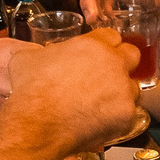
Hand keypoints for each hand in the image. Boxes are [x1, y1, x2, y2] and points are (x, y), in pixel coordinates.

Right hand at [0, 30, 140, 151]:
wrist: (37, 123)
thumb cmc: (31, 91)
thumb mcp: (27, 58)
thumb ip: (45, 52)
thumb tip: (42, 56)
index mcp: (93, 45)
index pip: (112, 36)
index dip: (105, 46)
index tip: (100, 55)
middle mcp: (113, 63)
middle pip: (132, 55)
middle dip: (122, 64)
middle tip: (107, 76)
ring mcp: (123, 89)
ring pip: (132, 87)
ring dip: (120, 93)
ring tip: (99, 105)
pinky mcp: (126, 114)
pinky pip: (128, 114)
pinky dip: (116, 118)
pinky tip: (98, 121)